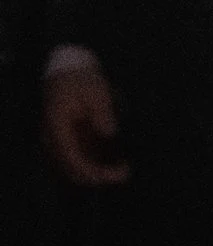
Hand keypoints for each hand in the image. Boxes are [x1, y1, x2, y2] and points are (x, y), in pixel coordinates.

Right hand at [41, 62, 128, 186]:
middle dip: (97, 175)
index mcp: (57, 126)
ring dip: (98, 171)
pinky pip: (81, 158)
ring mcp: (60, 140)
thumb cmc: (82, 79)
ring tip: (125, 170)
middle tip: (125, 174)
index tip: (111, 176)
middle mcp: (54, 138)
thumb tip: (109, 133)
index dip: (90, 170)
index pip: (70, 157)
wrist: (69, 70)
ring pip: (76, 166)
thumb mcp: (96, 91)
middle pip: (71, 167)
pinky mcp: (69, 140)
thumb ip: (102, 112)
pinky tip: (118, 163)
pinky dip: (98, 163)